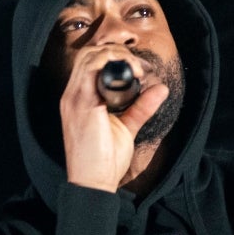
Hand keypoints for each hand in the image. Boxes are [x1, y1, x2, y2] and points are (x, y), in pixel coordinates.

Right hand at [60, 43, 170, 192]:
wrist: (93, 182)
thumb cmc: (105, 160)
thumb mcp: (126, 127)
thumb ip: (141, 107)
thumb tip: (161, 88)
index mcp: (79, 98)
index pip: (90, 62)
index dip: (114, 56)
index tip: (138, 68)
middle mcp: (72, 94)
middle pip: (89, 54)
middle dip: (116, 51)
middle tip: (139, 67)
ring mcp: (74, 98)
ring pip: (90, 57)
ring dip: (116, 55)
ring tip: (137, 69)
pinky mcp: (81, 104)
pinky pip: (91, 70)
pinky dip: (111, 63)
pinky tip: (131, 73)